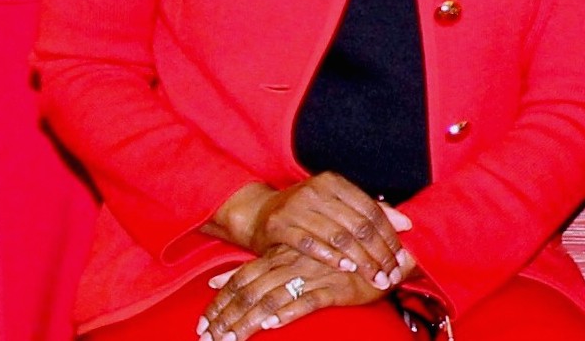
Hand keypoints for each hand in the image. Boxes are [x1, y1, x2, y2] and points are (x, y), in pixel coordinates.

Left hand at [199, 248, 383, 340]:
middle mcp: (292, 263)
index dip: (218, 303)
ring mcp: (313, 274)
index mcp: (279, 255)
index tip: (202, 325)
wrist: (383, 253)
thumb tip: (214, 281)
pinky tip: (271, 324)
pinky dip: (287, 312)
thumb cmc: (330, 259)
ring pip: (272, 298)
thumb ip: (253, 269)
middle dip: (226, 318)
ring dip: (248, 322)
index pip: (239, 279)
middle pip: (249, 292)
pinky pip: (307, 300)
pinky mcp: (335, 288)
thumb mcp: (287, 259)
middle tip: (208, 340)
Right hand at [221, 174, 414, 286]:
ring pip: (338, 235)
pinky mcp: (279, 225)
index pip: (371, 210)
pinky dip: (330, 256)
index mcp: (334, 182)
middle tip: (390, 273)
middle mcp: (316, 190)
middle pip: (358, 225)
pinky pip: (310, 243)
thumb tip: (407, 224)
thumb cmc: (304, 211)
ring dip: (359, 258)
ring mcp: (296, 206)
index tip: (400, 257)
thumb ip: (369, 212)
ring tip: (373, 274)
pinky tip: (346, 268)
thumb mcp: (335, 206)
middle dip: (378, 252)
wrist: (258, 213)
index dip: (389, 235)